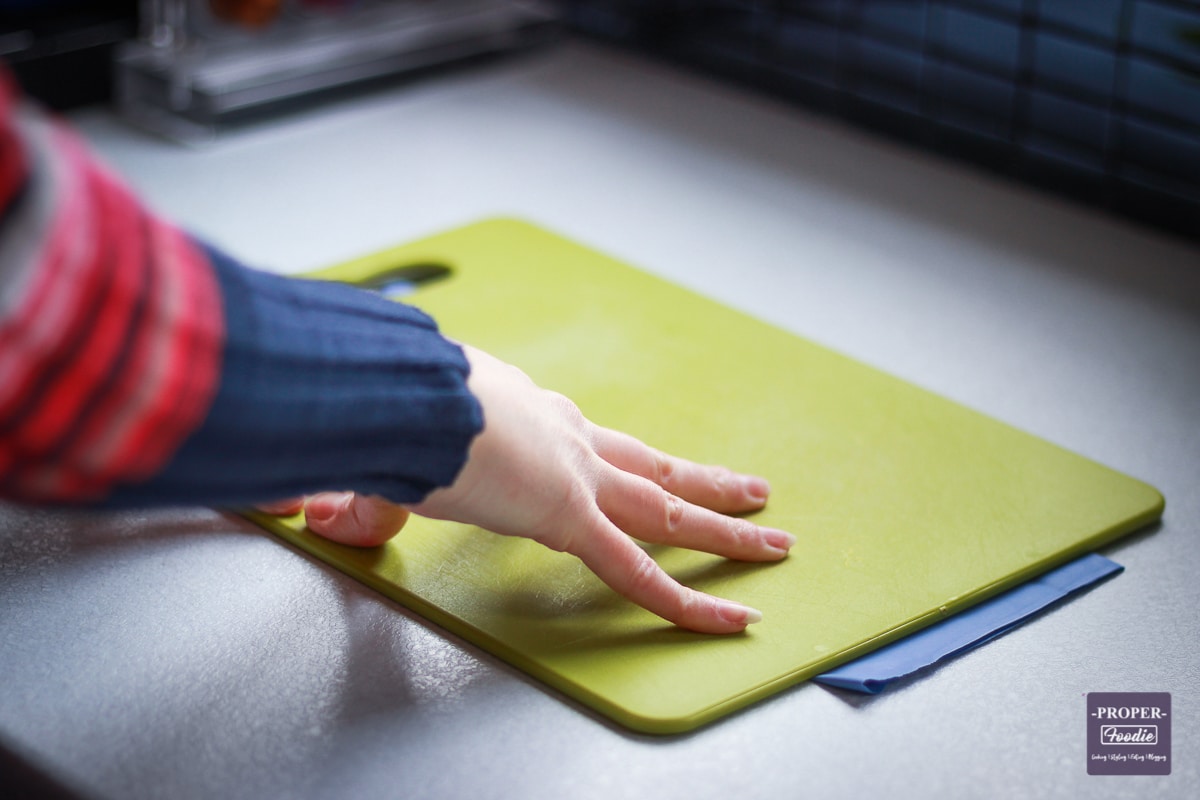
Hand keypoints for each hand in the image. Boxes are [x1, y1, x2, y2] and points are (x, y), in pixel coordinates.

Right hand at [260, 345, 793, 633]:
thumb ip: (373, 494)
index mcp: (529, 415)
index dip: (619, 458)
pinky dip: (686, 602)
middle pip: (651, 468)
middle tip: (749, 490)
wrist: (406, 393)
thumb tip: (319, 514)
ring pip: (668, 511)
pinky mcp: (573, 517)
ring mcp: (579, 477)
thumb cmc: (397, 405)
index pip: (588, 441)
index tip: (642, 464)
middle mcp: (568, 439)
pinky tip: (728, 618)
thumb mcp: (389, 449)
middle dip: (701, 482)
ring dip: (725, 527)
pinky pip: (640, 572)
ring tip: (771, 540)